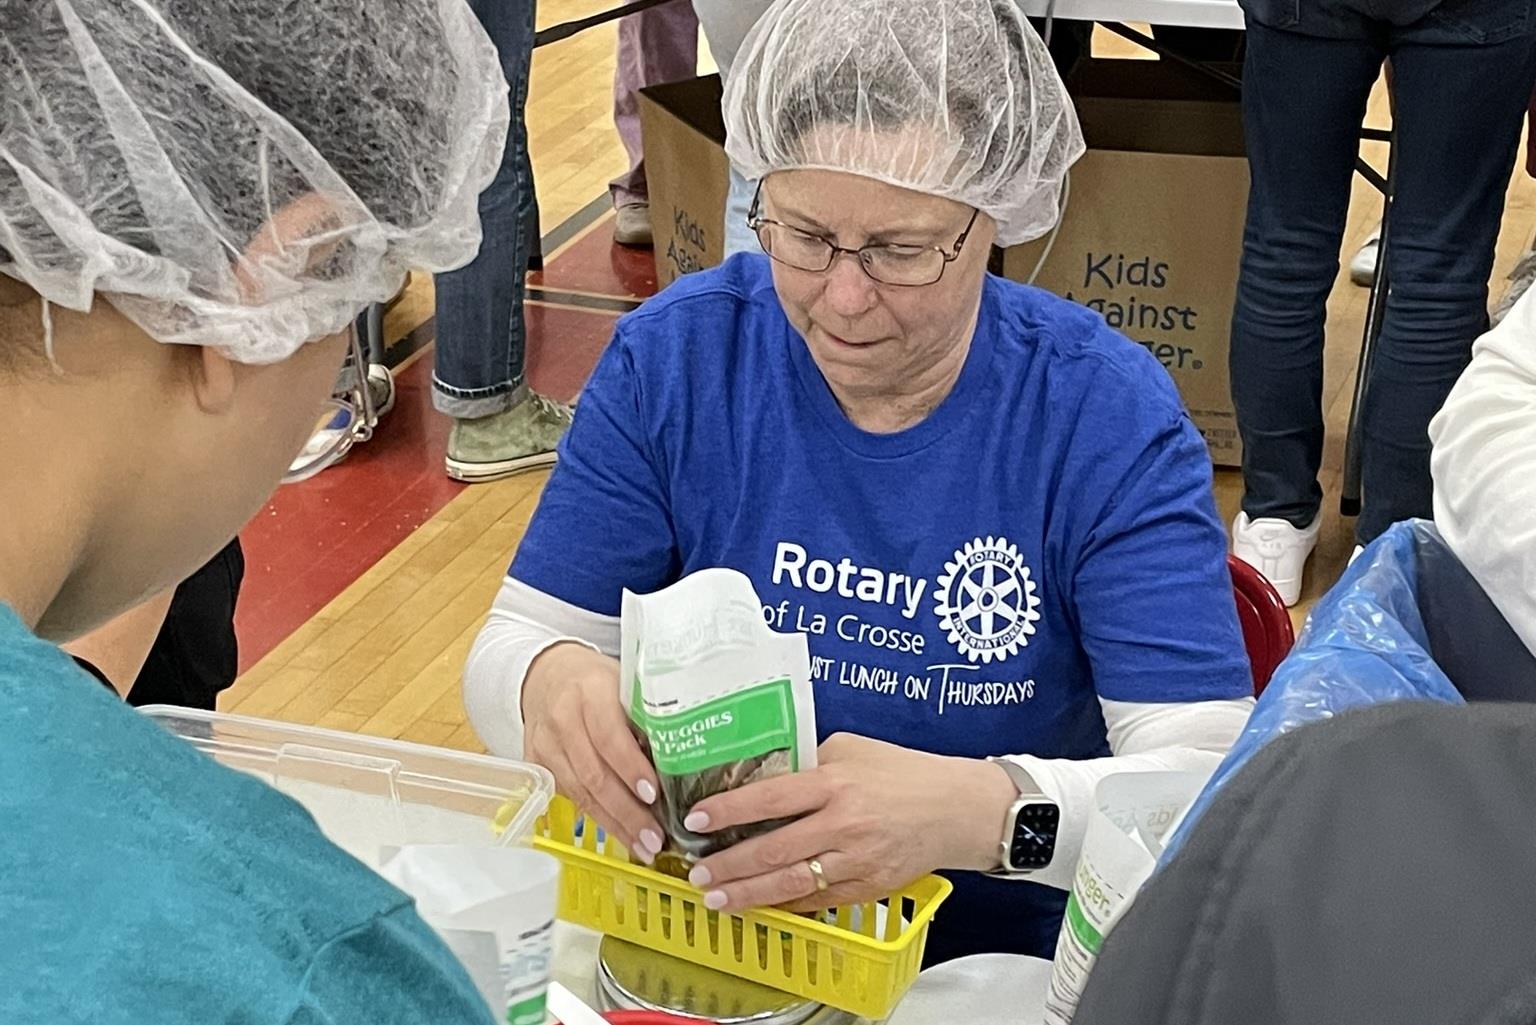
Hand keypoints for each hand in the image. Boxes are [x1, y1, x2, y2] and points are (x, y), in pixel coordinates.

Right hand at [521, 642, 664, 862]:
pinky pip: (569, 796)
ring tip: (643, 846)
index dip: (631, 768)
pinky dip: (597, 818)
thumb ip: (645, 717)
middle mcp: (562, 719)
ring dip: (614, 824)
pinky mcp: (536, 764)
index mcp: (590, 692)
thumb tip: (681, 761)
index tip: (654, 795)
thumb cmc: (598, 681)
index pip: (609, 736)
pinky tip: (620, 834)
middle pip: (594, 773)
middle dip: (627, 811)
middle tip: (655, 837)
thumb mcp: (625, 685)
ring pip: (580, 792)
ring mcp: (545, 744)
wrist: (547, 675)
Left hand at [682, 733, 1018, 912]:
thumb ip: (808, 760)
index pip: (770, 797)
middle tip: (697, 872)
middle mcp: (843, 823)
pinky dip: (787, 906)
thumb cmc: (905, 773)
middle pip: (773, 849)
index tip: (695, 819)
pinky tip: (761, 907)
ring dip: (749, 895)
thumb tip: (763, 771)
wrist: (958, 809)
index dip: (728, 810)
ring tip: (717, 899)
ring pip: (792, 884)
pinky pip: (818, 902)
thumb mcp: (852, 749)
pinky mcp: (868, 887)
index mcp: (835, 782)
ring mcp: (856, 860)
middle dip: (729, 864)